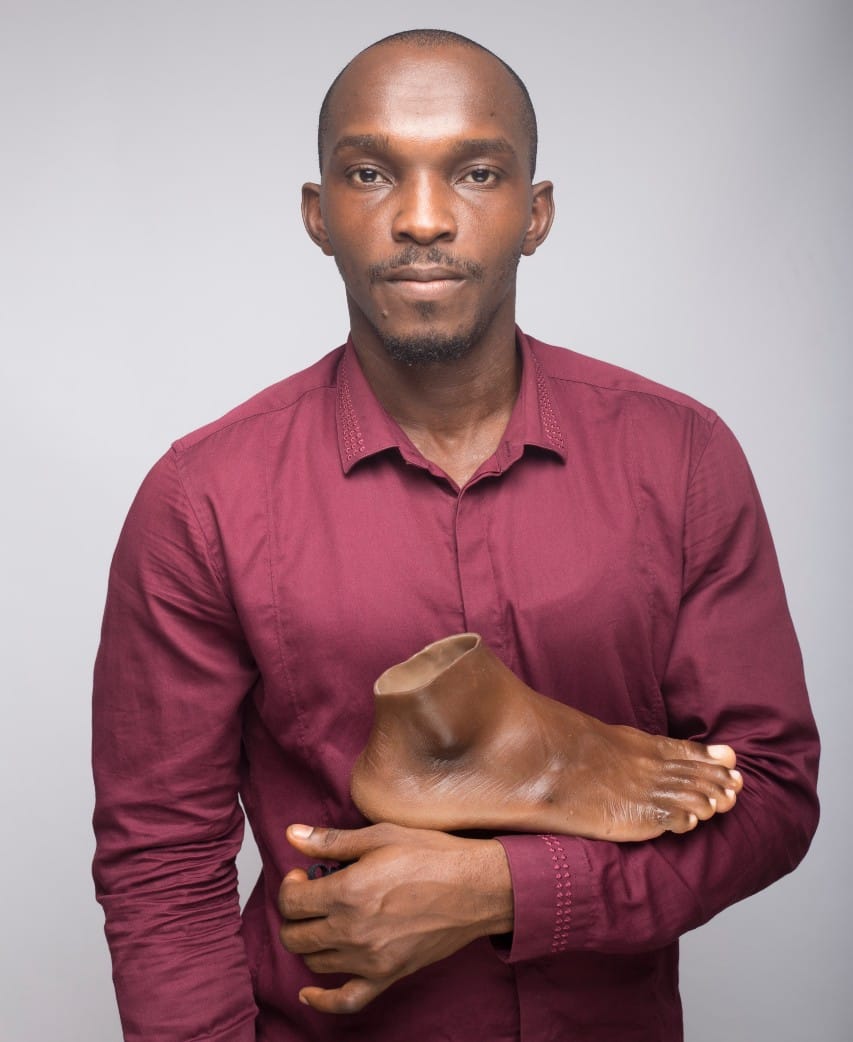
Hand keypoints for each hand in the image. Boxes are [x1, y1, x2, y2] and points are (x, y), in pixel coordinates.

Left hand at [278, 821, 512, 1013]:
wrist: (476, 888)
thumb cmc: (433, 856)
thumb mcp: (380, 835)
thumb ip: (331, 841)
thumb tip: (293, 835)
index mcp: (347, 892)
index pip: (291, 901)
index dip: (290, 885)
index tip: (302, 875)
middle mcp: (352, 930)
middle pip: (295, 936)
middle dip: (294, 915)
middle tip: (310, 897)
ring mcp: (369, 959)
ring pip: (314, 962)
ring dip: (310, 942)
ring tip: (325, 920)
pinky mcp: (387, 976)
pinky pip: (346, 1000)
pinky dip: (323, 1000)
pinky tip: (310, 992)